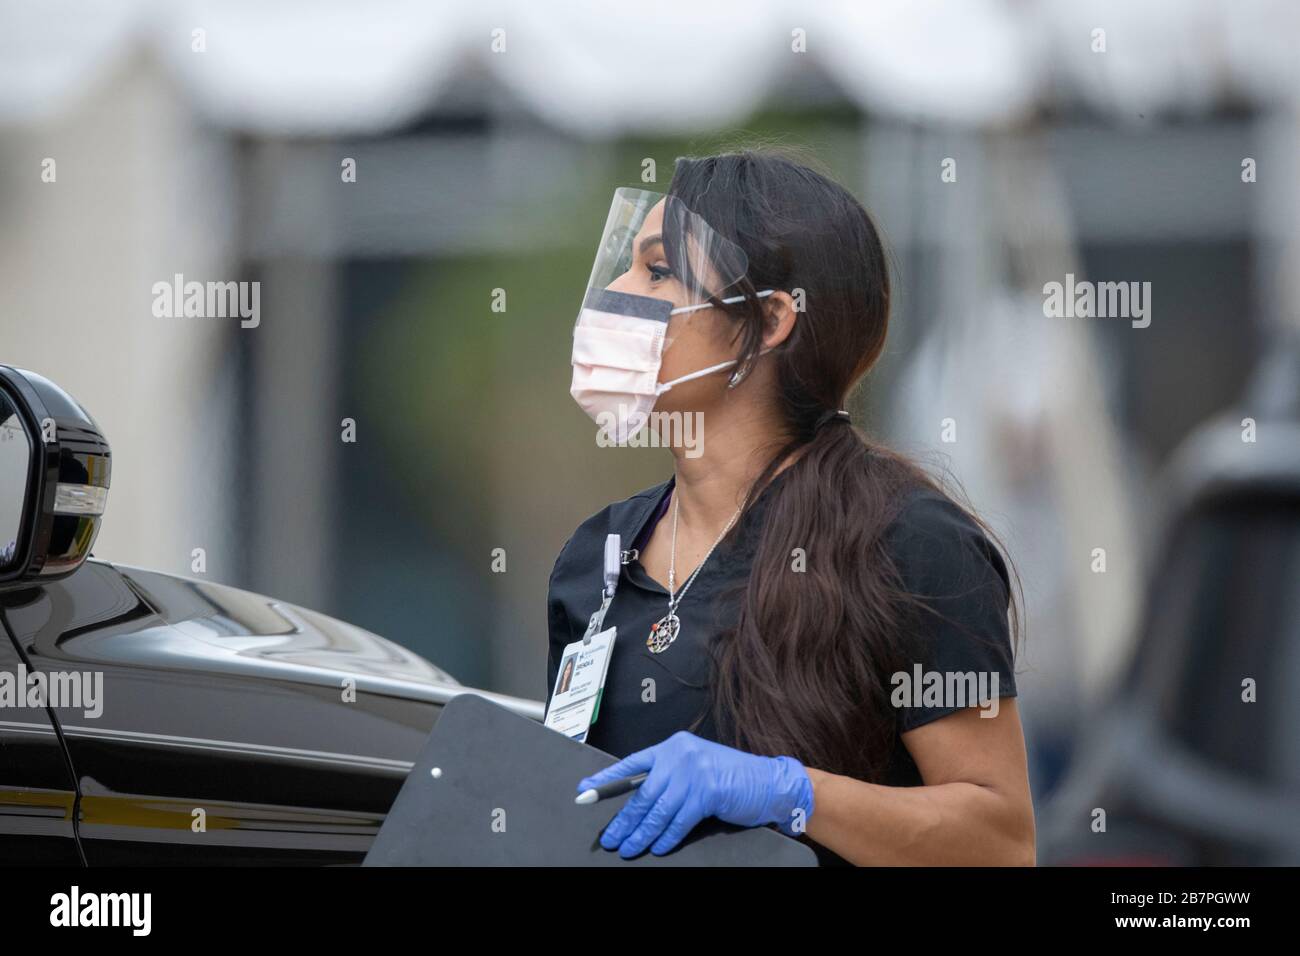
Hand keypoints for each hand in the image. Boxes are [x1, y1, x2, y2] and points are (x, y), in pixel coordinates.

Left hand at [576, 731, 814, 857]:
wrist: (769, 782)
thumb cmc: (731, 777)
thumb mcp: (695, 768)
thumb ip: (669, 778)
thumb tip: (637, 803)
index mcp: (672, 746)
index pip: (631, 764)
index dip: (607, 780)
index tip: (586, 792)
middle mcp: (680, 754)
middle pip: (642, 793)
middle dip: (623, 820)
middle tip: (610, 837)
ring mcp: (694, 772)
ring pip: (657, 811)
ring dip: (640, 834)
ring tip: (628, 848)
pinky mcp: (707, 792)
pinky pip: (678, 821)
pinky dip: (666, 838)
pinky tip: (658, 848)